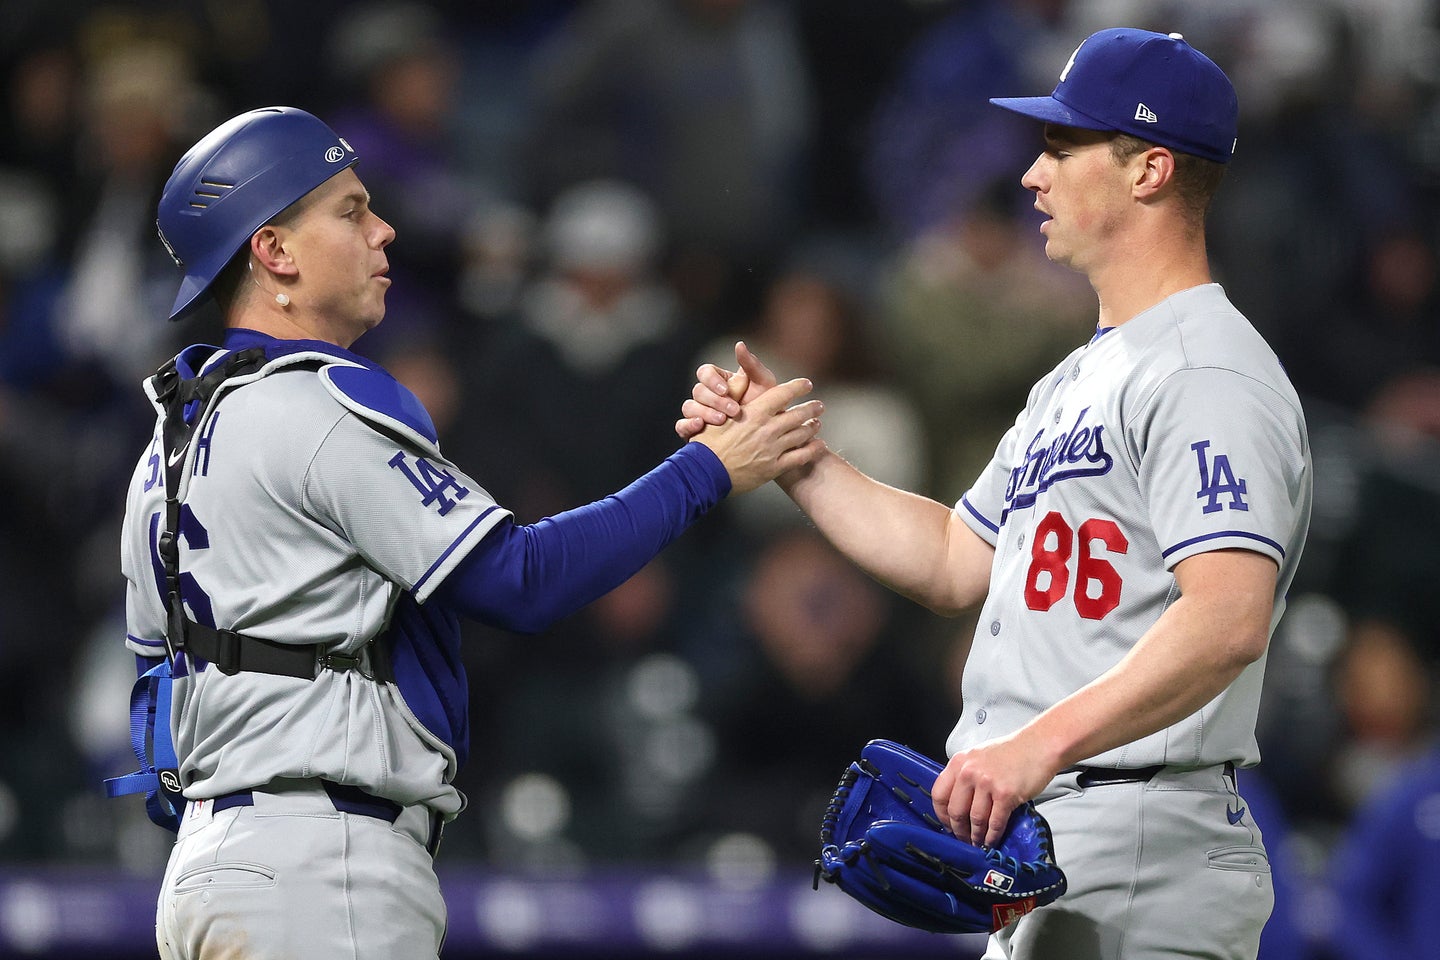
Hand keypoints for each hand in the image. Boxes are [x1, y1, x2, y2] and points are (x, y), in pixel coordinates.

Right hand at [675, 341, 778, 439]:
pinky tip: (700, 427)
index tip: (725, 389)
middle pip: (698, 390)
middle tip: (733, 410)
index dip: (711, 380)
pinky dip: (687, 425)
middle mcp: (708, 396)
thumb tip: (739, 345)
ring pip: (689, 407)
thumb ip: (752, 365)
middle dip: (714, 400)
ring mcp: (700, 413)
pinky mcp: (695, 431)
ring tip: (722, 421)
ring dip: (704, 412)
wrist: (769, 438)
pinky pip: (682, 426)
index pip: (705, 372)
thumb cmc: (770, 408)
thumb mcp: (764, 385)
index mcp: (721, 381)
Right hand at [690, 375, 822, 494]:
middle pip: (798, 414)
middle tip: (819, 405)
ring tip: (817, 423)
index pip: (783, 394)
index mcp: (754, 413)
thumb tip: (741, 377)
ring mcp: (772, 449)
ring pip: (801, 434)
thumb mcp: (718, 412)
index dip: (798, 387)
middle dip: (812, 408)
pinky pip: (800, 457)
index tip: (807, 384)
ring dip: (812, 427)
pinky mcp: (773, 468)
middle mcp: (767, 429)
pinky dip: (813, 450)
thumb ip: (734, 395)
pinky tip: (820, 445)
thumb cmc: (708, 442)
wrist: (705, 473)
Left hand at [930, 732, 1057, 846]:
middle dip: (958, 830)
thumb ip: (964, 775)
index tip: (948, 825)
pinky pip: (995, 822)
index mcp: (959, 762)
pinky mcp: (1006, 794)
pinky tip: (992, 840)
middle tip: (963, 839)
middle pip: (955, 811)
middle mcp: (969, 772)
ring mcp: (987, 783)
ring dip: (976, 836)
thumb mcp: (977, 757)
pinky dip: (992, 836)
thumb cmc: (1011, 752)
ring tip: (978, 843)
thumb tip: (956, 802)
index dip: (942, 815)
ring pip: (975, 819)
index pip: (939, 794)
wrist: (1038, 746)